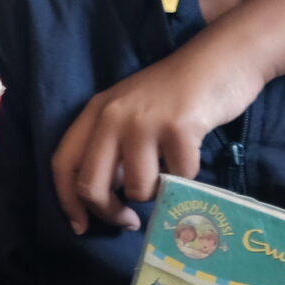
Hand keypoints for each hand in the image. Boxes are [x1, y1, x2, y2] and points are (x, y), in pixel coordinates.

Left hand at [50, 35, 265, 234]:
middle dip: (110, 212)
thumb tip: (108, 199)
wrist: (222, 57)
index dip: (68, 202)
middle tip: (130, 221)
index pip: (62, 164)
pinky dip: (188, 177)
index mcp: (96, 111)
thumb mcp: (132, 112)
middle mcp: (113, 115)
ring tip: (170, 172)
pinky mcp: (179, 128)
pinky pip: (179, 178)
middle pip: (91, 185)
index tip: (82, 227)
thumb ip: (113, 147)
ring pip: (137, 188)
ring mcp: (145, 121)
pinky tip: (192, 155)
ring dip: (156, 192)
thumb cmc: (178, 92)